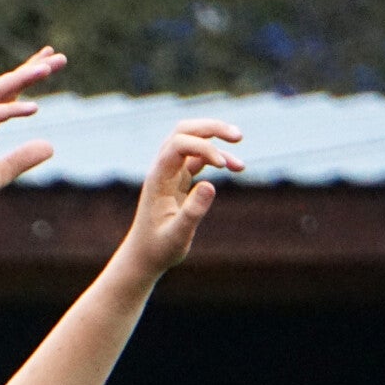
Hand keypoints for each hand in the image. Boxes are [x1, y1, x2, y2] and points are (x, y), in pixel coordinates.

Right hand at [0, 49, 65, 231]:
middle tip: (58, 57)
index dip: (28, 74)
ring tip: (46, 69)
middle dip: (29, 69)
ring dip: (19, 79)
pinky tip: (33, 107)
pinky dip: (9, 110)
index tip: (53, 60)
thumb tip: (51, 146)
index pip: (8, 93)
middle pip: (3, 85)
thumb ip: (21, 159)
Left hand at [116, 119, 244, 278]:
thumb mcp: (177, 236)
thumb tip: (210, 185)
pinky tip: (237, 167)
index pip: (178, 145)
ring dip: (216, 138)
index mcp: (158, 179)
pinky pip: (200, 159)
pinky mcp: (180, 179)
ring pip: (193, 140)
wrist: (145, 256)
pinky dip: (218, 158)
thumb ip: (192, 212)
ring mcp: (171, 173)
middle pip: (184, 131)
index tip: (222, 167)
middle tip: (238, 136)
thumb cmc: (158, 249)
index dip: (203, 148)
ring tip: (240, 140)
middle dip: (211, 128)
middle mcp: (163, 170)